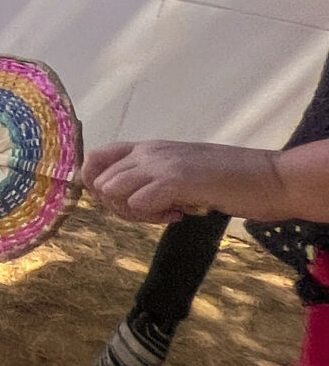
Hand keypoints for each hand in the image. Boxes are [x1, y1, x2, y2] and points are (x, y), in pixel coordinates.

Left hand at [83, 140, 284, 224]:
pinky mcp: (175, 180)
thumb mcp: (181, 171)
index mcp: (148, 147)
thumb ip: (151, 179)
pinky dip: (154, 217)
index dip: (95, 185)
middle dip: (119, 206)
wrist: (271, 178)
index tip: (123, 202)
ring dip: (134, 212)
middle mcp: (149, 151)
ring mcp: (160, 164)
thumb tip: (120, 198)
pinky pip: (139, 204)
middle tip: (152, 213)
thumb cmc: (229, 179)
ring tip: (167, 213)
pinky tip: (180, 215)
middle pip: (100, 183)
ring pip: (112, 193)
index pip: (94, 159)